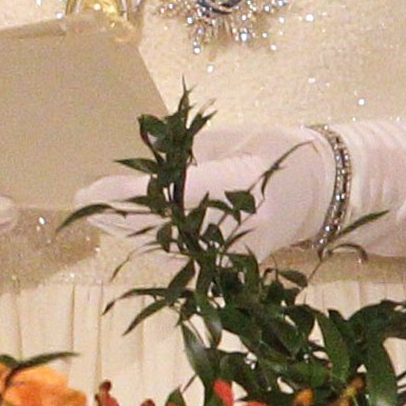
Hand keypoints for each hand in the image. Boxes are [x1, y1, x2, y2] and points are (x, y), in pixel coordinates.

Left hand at [74, 122, 330, 262]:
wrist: (322, 188)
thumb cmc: (279, 149)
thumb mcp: (232, 139)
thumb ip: (190, 153)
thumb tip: (147, 157)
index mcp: (233, 189)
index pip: (162, 195)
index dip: (122, 194)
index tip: (89, 188)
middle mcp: (230, 228)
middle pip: (158, 227)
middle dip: (116, 214)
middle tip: (83, 199)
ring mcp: (233, 252)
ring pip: (168, 248)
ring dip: (129, 232)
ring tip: (99, 215)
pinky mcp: (233, 265)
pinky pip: (185, 258)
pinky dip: (155, 245)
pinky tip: (133, 234)